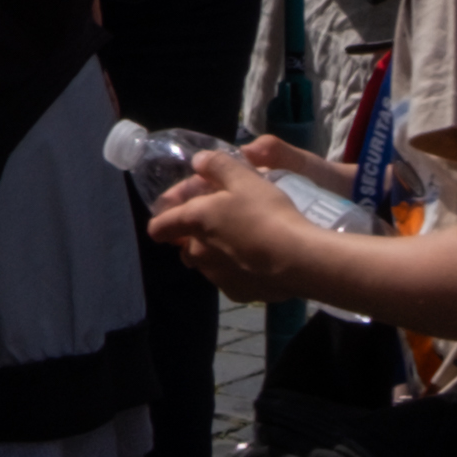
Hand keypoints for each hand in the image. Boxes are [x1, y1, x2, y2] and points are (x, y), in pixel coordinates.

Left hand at [144, 137, 345, 301]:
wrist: (298, 259)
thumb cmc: (266, 212)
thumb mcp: (244, 177)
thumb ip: (217, 165)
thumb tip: (198, 162)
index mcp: (195, 222)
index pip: (159, 227)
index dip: (163, 218)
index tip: (178, 210)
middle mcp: (198, 254)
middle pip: (185, 246)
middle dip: (196, 235)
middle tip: (221, 219)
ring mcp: (217, 277)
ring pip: (207, 264)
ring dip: (216, 253)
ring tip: (243, 239)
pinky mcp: (238, 293)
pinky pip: (229, 278)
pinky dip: (237, 270)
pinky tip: (258, 260)